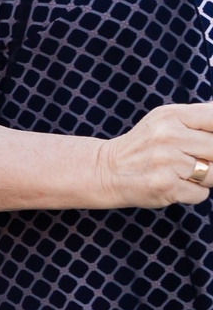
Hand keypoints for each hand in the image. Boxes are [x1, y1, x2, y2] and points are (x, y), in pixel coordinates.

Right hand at [95, 102, 212, 205]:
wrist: (106, 171)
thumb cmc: (145, 145)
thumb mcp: (166, 119)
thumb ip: (199, 117)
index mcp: (171, 116)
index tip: (206, 142)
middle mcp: (168, 137)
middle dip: (210, 158)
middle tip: (193, 159)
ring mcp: (167, 163)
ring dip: (204, 178)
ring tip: (183, 173)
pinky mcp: (166, 187)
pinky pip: (202, 193)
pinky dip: (192, 192)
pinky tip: (175, 184)